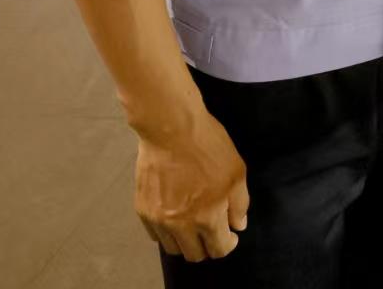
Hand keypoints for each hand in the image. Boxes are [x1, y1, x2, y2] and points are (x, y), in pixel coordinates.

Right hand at [133, 111, 248, 262]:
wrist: (171, 128)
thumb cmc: (208, 146)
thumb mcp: (237, 172)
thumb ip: (240, 203)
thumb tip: (237, 225)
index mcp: (207, 216)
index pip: (218, 249)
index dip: (228, 244)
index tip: (230, 234)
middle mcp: (180, 225)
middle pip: (194, 254)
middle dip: (207, 246)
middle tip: (212, 230)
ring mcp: (159, 219)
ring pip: (173, 248)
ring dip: (186, 241)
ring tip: (193, 223)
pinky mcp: (143, 210)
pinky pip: (155, 234)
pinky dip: (167, 231)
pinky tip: (176, 215)